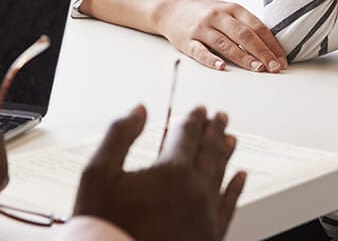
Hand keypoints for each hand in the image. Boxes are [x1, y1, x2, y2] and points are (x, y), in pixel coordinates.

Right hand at [74, 106, 245, 240]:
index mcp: (172, 171)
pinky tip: (240, 178)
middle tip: (220, 118)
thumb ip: (119, 135)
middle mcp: (196, 191)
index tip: (200, 110)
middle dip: (214, 131)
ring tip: (231, 140)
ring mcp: (206, 215)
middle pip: (209, 151)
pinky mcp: (209, 236)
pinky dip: (235, 189)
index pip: (188, 135)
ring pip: (221, 175)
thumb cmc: (104, 224)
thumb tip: (139, 111)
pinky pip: (228, 207)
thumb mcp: (98, 173)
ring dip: (225, 154)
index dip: (194, 119)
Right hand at [157, 0, 287, 71]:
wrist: (172, 9)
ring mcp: (202, 28)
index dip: (271, 44)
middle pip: (244, 35)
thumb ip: (245, 26)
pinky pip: (200, 51)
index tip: (281, 60)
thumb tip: (270, 48)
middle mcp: (218, 17)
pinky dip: (211, 59)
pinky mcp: (187, 41)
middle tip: (274, 68)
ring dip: (243, 57)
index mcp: (232, 9)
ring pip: (225, 43)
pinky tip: (222, 67)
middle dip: (262, 52)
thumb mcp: (227, 12)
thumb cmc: (205, 14)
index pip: (257, 26)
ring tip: (258, 69)